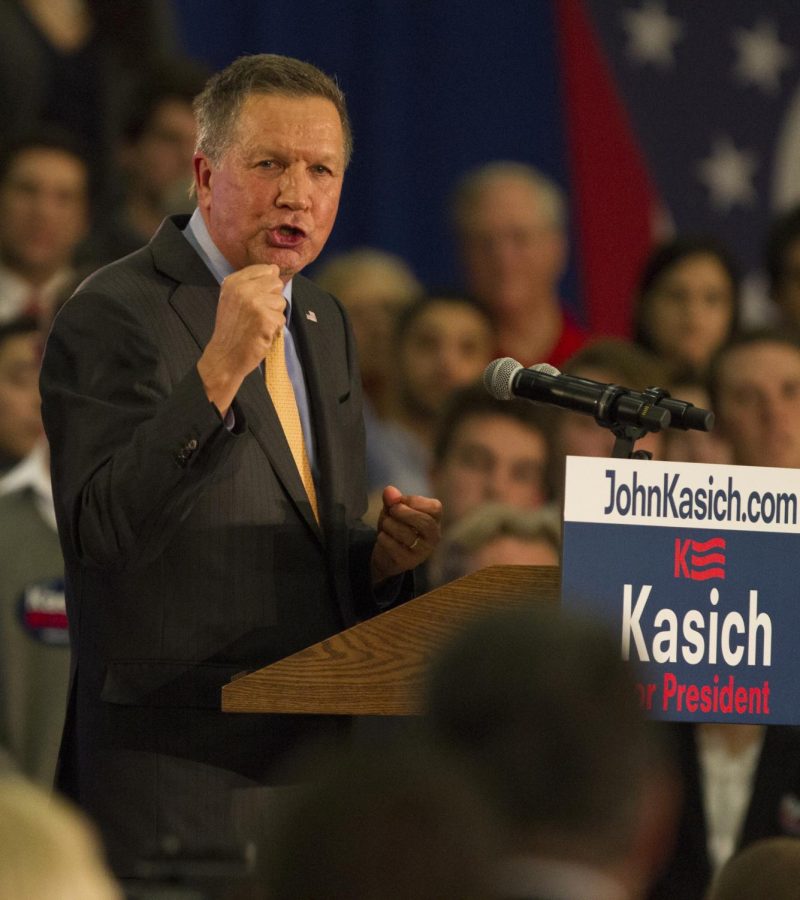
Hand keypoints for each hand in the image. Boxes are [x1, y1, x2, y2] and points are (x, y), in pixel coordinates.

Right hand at [197, 264, 285, 413]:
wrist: (225, 356)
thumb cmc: (232, 330)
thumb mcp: (234, 299)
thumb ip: (253, 283)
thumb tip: (275, 269)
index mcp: (233, 281)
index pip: (266, 269)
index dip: (267, 286)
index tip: (255, 301)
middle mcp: (243, 288)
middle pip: (276, 283)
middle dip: (272, 300)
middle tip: (257, 315)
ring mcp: (254, 302)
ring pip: (281, 302)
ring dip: (274, 316)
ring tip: (258, 325)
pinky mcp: (265, 318)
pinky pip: (281, 319)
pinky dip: (274, 329)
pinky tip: (260, 334)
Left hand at [371, 485, 441, 584]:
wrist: (386, 554)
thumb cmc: (395, 526)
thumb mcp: (393, 510)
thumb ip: (392, 499)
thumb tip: (389, 491)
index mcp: (435, 520)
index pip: (435, 508)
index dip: (414, 501)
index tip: (400, 501)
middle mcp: (433, 537)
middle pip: (424, 522)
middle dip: (403, 512)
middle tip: (391, 510)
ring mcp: (422, 552)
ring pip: (407, 534)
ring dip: (390, 525)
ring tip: (385, 524)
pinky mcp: (408, 562)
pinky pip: (394, 546)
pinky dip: (383, 538)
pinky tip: (383, 537)